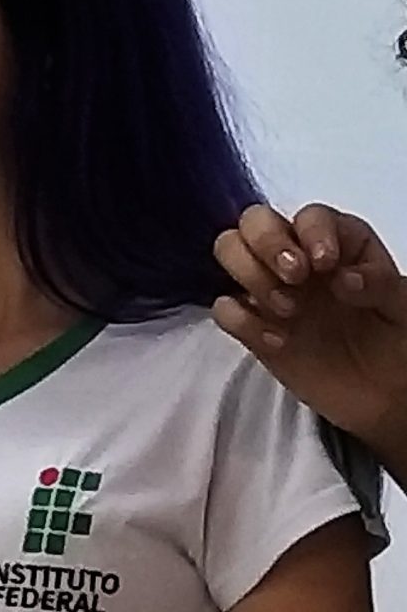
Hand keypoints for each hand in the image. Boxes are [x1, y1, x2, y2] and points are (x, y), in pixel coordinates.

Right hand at [213, 203, 406, 449]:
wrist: (382, 395)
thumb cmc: (397, 341)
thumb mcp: (403, 307)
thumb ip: (378, 283)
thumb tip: (342, 278)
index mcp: (339, 243)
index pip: (311, 216)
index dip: (311, 232)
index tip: (324, 264)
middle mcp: (298, 258)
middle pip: (254, 222)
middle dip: (267, 244)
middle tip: (294, 278)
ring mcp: (269, 290)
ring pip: (228, 250)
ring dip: (249, 274)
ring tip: (288, 310)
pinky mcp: (251, 326)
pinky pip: (223, 308)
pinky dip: (242, 320)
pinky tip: (277, 341)